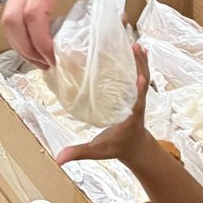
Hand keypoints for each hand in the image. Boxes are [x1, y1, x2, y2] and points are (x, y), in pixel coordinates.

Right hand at [3, 0, 117, 67]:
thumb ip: (109, 5)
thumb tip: (112, 36)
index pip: (34, 13)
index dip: (40, 41)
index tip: (54, 58)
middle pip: (12, 18)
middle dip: (25, 47)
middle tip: (45, 65)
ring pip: (7, 16)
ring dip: (20, 42)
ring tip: (40, 59)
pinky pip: (11, 10)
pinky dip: (19, 31)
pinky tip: (35, 44)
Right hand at [56, 45, 150, 164]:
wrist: (136, 147)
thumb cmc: (117, 147)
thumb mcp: (98, 151)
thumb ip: (79, 152)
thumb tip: (58, 158)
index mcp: (130, 117)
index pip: (136, 103)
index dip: (138, 92)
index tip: (139, 79)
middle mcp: (138, 105)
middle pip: (142, 84)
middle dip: (141, 67)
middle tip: (135, 48)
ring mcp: (139, 98)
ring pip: (143, 77)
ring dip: (141, 61)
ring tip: (135, 44)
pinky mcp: (137, 94)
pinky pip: (140, 76)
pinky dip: (139, 63)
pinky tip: (137, 50)